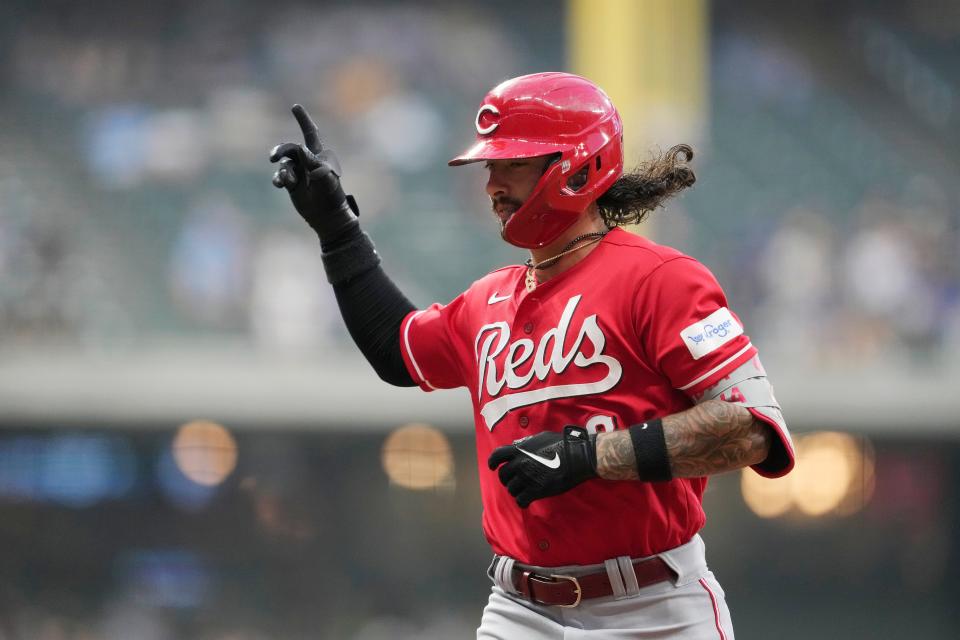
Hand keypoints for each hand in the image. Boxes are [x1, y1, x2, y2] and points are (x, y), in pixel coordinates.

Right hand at [270, 104, 356, 240]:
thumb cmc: (332, 195)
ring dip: (281, 171)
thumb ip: (313, 162)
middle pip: (290, 149)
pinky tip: (281, 184)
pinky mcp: (292, 185)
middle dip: (281, 150)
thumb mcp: (325, 176)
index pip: (310, 134)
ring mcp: (299, 173)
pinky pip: (280, 177)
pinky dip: (279, 179)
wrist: (328, 216)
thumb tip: (301, 149)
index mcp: (319, 156)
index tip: (295, 107)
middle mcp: (307, 162)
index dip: (303, 120)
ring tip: (284, 181)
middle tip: (273, 157)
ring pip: (283, 164)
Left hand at [487, 426, 597, 507]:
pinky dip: (522, 502)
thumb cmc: (562, 444)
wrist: (577, 457)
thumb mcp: (541, 437)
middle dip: (506, 479)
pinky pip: (521, 500)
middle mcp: (520, 463)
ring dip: (515, 490)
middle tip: (513, 481)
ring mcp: (527, 478)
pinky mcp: (537, 490)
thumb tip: (516, 445)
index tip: (492, 467)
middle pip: (503, 475)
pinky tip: (527, 501)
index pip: (497, 456)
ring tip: (523, 490)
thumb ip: (526, 442)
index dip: (492, 462)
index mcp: (519, 449)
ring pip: (511, 489)